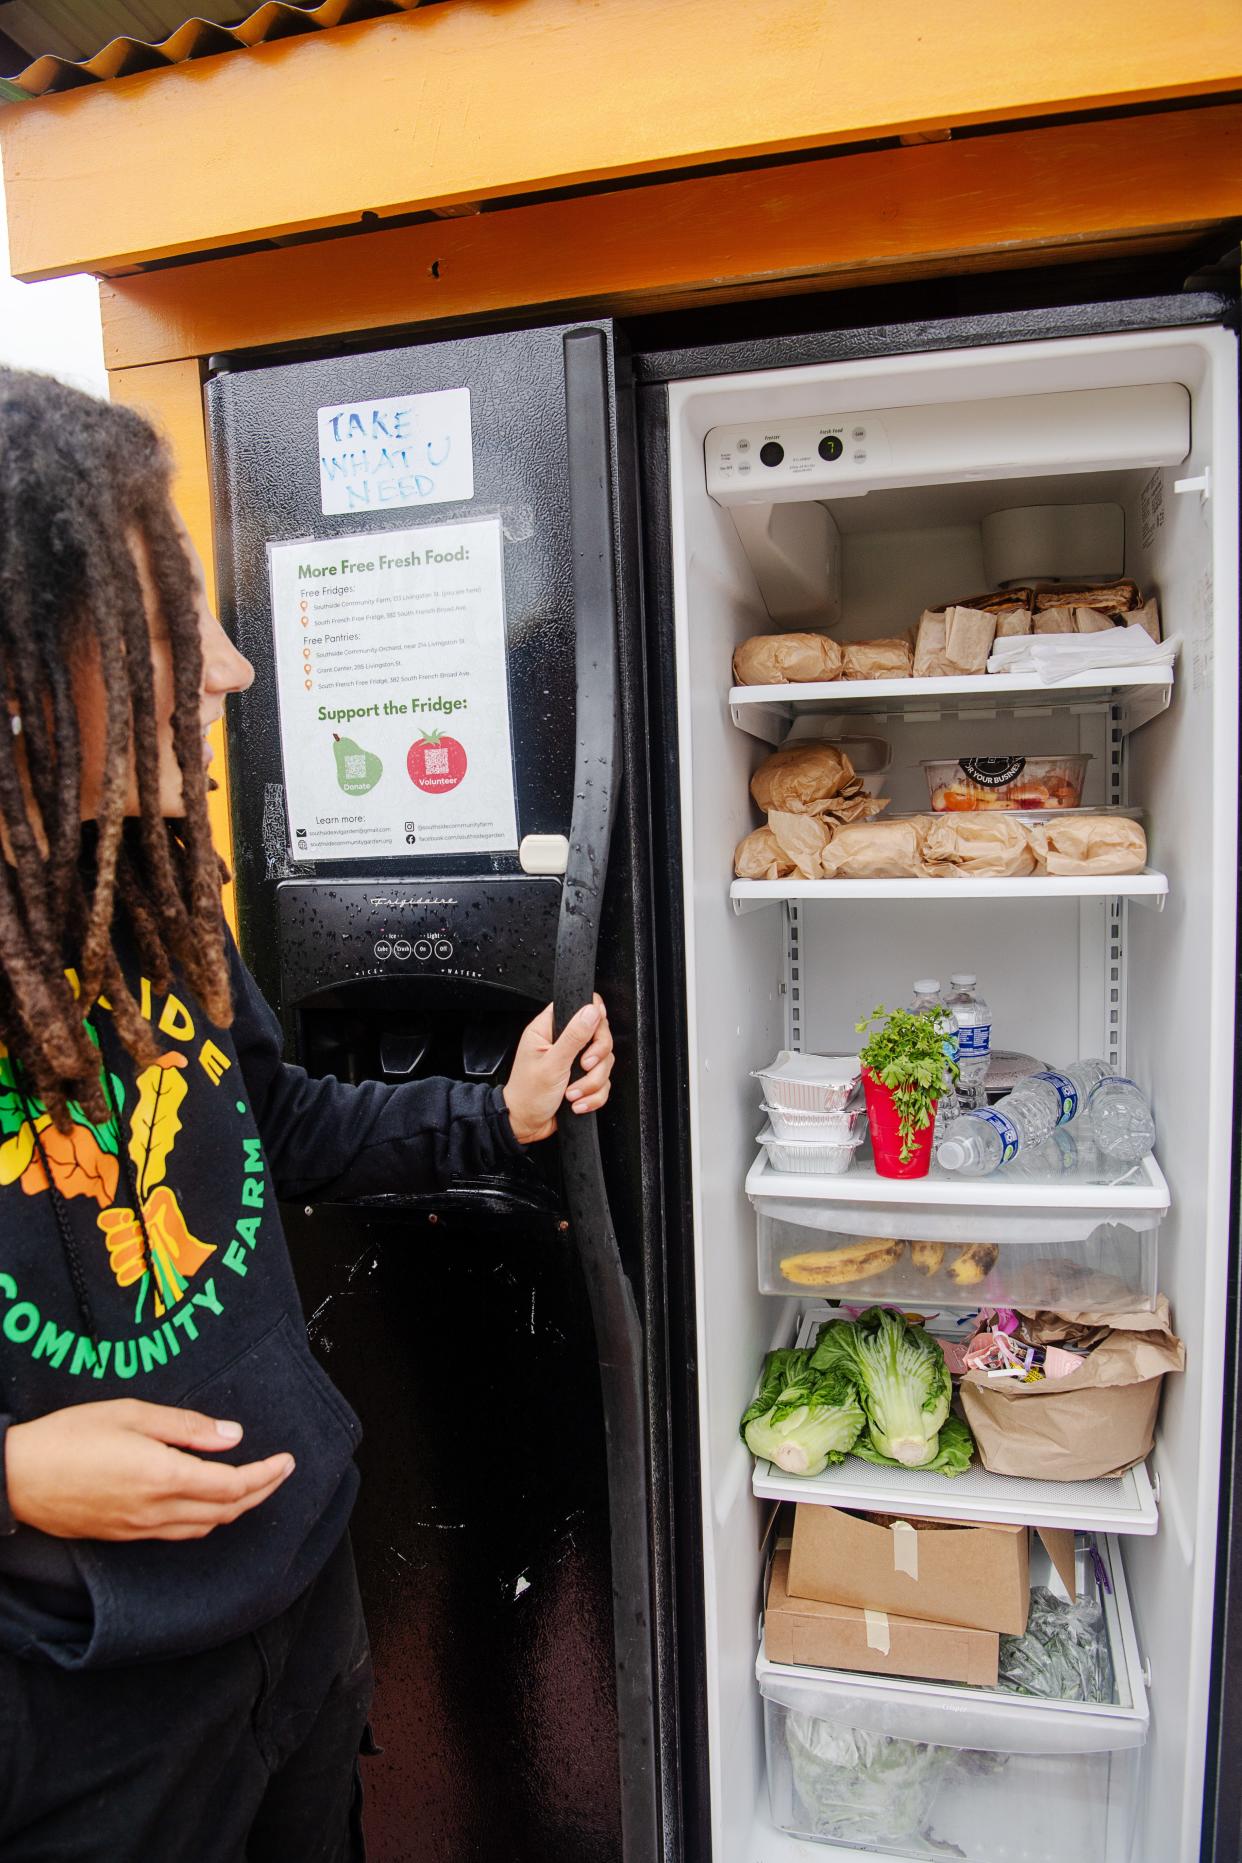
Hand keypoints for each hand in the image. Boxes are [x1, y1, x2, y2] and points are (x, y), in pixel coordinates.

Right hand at [5, 1400, 294, 1541]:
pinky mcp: (124, 1536)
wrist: (16, 1477)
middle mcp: (157, 1511)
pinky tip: (209, 1505)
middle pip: (226, 1511)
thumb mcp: (131, 1414)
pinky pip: (179, 1534)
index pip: (233, 1485)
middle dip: (261, 1493)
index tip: (287, 1460)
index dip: (266, 1475)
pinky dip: (207, 1520)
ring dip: (236, 1509)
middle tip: (280, 1472)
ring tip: (254, 1486)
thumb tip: (232, 1437)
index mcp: (164, 1477)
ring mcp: (139, 1529)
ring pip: (205, 1527)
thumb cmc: (69, 1436)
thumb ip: (186, 1427)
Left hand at [502, 995, 614, 1144]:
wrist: (525, 1125)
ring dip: (592, 1082)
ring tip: (572, 1094)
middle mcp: (562, 1041)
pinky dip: (594, 1095)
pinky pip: (603, 1082)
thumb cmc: (527, 1095)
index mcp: (548, 1029)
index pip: (579, 1006)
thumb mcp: (551, 1064)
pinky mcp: (582, 1078)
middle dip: (597, 1057)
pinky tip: (577, 1102)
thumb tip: (591, 1010)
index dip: (593, 1015)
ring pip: (604, 1061)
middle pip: (600, 1035)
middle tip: (583, 1067)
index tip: (594, 1035)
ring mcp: (574, 1060)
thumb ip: (573, 1036)